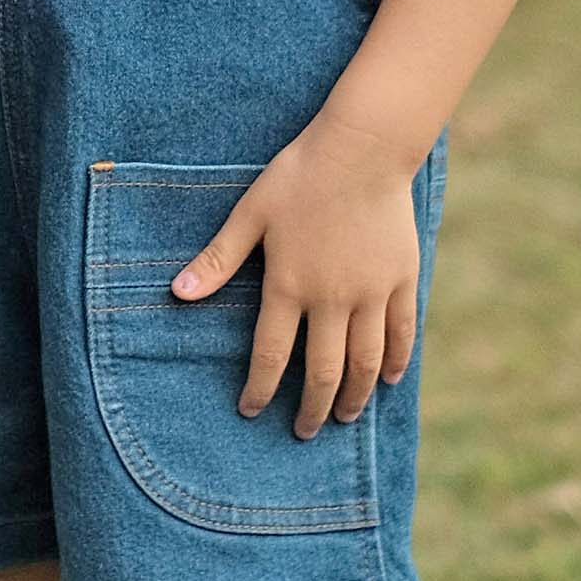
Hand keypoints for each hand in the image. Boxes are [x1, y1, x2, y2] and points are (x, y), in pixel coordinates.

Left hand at [171, 114, 422, 439]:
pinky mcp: (401, 279)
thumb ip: (218, 258)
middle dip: (311, 409)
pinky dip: (396, 361)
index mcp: (289, 285)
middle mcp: (332, 298)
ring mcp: (371, 292)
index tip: (250, 410)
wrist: (364, 149)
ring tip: (344, 418)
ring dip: (355, 396)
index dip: (261, 388)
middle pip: (323, 371)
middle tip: (302, 431)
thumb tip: (178, 293)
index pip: (272, 354)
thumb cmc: (300, 176)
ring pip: (366, 361)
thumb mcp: (251, 213)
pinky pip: (401, 332)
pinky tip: (388, 380)